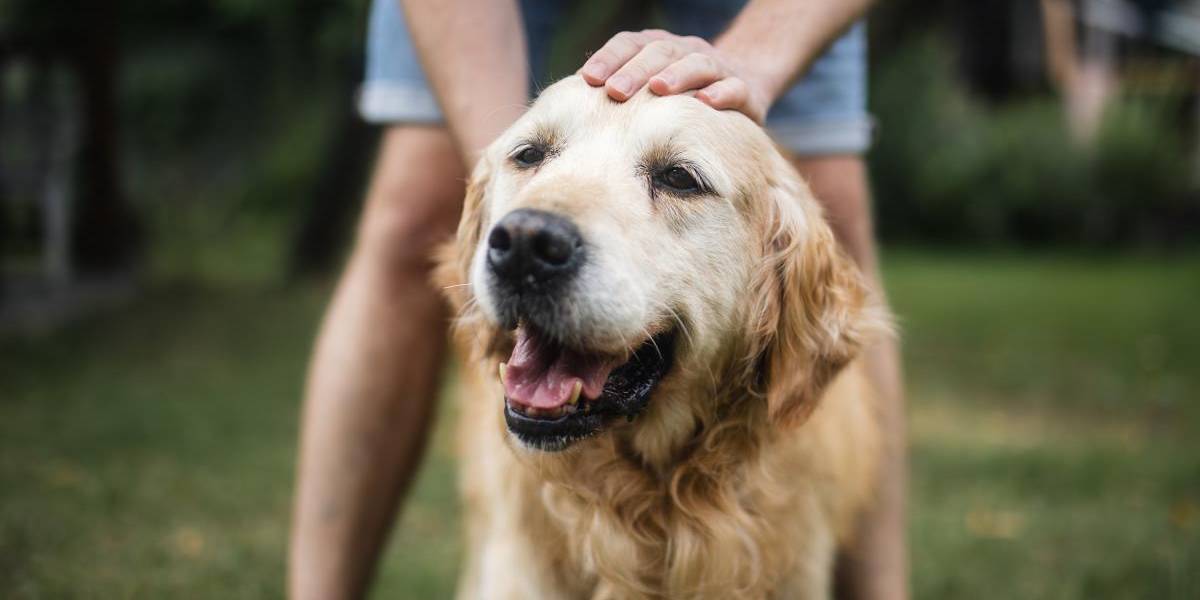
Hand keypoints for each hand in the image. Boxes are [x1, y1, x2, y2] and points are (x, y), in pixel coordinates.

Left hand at [578, 29, 770, 123]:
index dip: (609, 58)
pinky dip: (721, 93)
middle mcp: (686, 50)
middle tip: (615, 91)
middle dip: (636, 71)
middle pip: (660, 52)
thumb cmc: (682, 93)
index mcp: (659, 48)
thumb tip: (570, 103)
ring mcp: (717, 67)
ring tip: (659, 89)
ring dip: (676, 75)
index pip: (630, 44)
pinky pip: (734, 87)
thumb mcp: (650, 89)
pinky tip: (706, 102)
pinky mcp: (745, 89)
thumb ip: (618, 89)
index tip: (587, 79)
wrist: (745, 83)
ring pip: (697, 63)